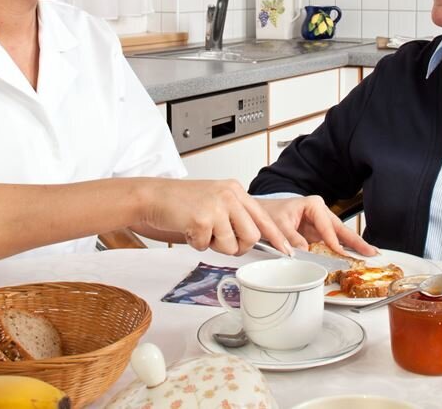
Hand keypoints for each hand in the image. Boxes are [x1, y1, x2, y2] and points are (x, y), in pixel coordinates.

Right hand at [135, 179, 290, 255]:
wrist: (153, 196)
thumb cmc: (182, 201)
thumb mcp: (215, 199)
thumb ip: (235, 214)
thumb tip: (252, 238)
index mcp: (235, 190)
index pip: (264, 216)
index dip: (277, 237)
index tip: (288, 250)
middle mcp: (229, 195)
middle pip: (252, 235)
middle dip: (238, 246)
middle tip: (220, 240)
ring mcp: (216, 206)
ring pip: (231, 245)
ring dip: (215, 245)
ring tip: (201, 229)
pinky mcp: (202, 218)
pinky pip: (207, 247)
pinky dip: (197, 243)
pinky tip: (189, 228)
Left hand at [257, 196, 376, 256]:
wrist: (263, 214)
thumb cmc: (270, 213)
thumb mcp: (278, 224)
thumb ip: (291, 237)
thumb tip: (303, 250)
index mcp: (313, 205)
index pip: (327, 226)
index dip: (334, 241)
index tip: (340, 252)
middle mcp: (321, 212)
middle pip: (341, 229)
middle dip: (356, 241)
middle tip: (371, 251)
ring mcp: (321, 224)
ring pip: (340, 236)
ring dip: (354, 246)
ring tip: (369, 254)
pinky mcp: (319, 234)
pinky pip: (333, 242)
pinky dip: (343, 249)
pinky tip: (354, 256)